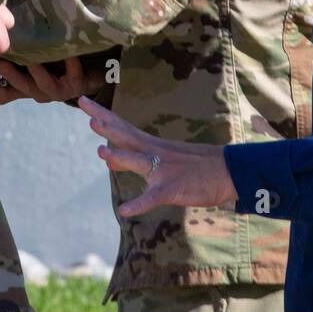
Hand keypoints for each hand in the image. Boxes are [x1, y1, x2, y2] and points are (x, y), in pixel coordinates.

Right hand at [0, 57, 98, 104]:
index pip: (4, 93)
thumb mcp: (33, 63)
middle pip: (21, 87)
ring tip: (31, 59)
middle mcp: (40, 92)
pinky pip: (72, 74)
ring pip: (43, 85)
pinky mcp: (77, 85)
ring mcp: (58, 91)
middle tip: (0, 60)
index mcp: (27, 88)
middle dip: (10, 75)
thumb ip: (13, 59)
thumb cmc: (58, 65)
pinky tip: (70, 51)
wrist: (92, 73)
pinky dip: (71, 62)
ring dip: (36, 72)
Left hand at [78, 97, 235, 216]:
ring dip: (121, 157)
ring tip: (100, 151)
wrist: (229, 172)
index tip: (83, 101)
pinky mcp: (174, 189)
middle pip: (126, 135)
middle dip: (105, 123)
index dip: (102, 114)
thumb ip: (133, 157)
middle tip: (85, 108)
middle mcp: (156, 153)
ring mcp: (165, 170)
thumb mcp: (161, 158)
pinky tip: (125, 210)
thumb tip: (107, 156)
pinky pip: (154, 198)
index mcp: (152, 145)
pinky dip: (139, 204)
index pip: (122, 126)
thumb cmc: (195, 166)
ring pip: (140, 162)